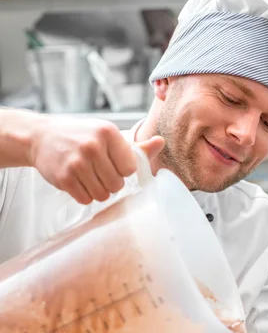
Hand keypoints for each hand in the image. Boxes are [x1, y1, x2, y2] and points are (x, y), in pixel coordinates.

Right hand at [29, 117, 163, 204]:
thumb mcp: (108, 136)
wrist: (42, 137)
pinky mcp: (64, 178)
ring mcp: (77, 162)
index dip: (122, 170)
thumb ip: (136, 146)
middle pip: (117, 185)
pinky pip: (86, 199)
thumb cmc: (81, 137)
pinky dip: (84, 195)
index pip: (130, 169)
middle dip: (110, 183)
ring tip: (88, 177)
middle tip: (98, 172)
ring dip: (97, 191)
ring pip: (102, 195)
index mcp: (108, 133)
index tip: (111, 163)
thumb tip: (161, 142)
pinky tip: (78, 182)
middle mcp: (93, 146)